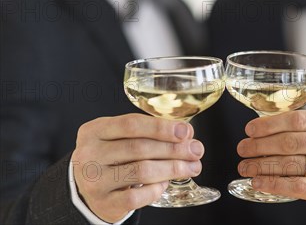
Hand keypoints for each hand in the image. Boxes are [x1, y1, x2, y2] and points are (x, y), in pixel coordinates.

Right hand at [71, 114, 203, 222]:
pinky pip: (136, 197)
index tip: (186, 131)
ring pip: (141, 171)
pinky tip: (166, 183)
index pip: (131, 124)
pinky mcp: (103, 202)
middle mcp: (89, 154)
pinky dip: (156, 189)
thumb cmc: (112, 156)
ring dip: (172, 168)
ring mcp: (94, 180)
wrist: (88, 187)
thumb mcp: (121, 137)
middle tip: (196, 150)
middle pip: (139, 148)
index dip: (161, 127)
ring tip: (191, 167)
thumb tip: (186, 134)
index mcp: (94, 131)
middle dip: (174, 149)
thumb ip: (149, 133)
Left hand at [237, 110, 305, 220]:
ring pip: (292, 164)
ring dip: (262, 166)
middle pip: (293, 141)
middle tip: (243, 148)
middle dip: (261, 145)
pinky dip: (274, 184)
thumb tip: (261, 127)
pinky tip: (259, 182)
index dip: (270, 124)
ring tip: (246, 167)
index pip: (300, 119)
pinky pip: (298, 186)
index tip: (250, 129)